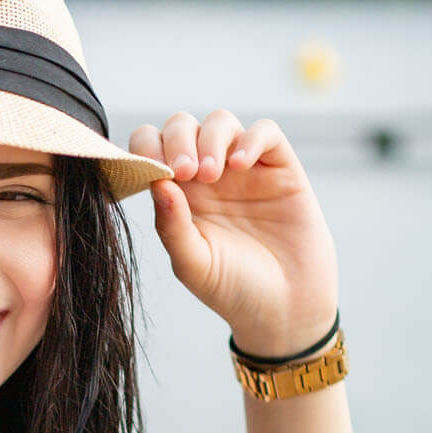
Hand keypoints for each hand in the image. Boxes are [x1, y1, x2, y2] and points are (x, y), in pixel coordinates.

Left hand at [127, 110, 339, 358]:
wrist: (285, 309)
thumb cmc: (233, 290)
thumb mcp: (193, 264)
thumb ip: (170, 226)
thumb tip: (157, 182)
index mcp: (178, 196)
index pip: (151, 150)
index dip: (146, 149)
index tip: (153, 170)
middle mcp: (208, 176)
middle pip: (182, 126)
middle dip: (177, 139)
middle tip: (185, 172)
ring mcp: (244, 169)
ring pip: (221, 122)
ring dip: (211, 138)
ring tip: (212, 173)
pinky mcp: (280, 168)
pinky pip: (266, 132)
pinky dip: (251, 139)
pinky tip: (241, 165)